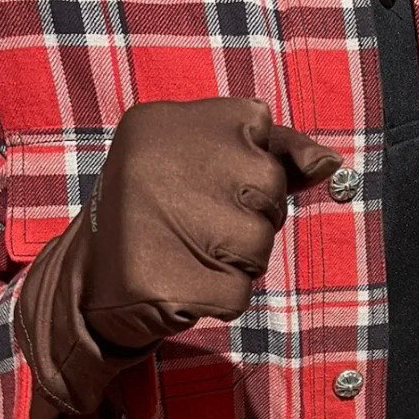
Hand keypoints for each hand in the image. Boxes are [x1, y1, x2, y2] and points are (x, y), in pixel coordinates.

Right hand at [16, 98, 340, 418]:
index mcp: (167, 120)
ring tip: (186, 255)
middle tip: (196, 225)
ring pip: (258, 245)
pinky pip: (239, 294)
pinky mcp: (170, 282)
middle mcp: (160, 162)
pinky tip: (183, 285)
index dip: (246, 172)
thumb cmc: (159, 215)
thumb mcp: (206, 161)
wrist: (88, 286)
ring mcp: (163, 221)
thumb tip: (330, 163)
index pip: (261, 135)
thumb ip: (274, 151)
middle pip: (267, 190)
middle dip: (248, 217)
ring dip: (236, 262)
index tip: (206, 183)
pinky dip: (220, 298)